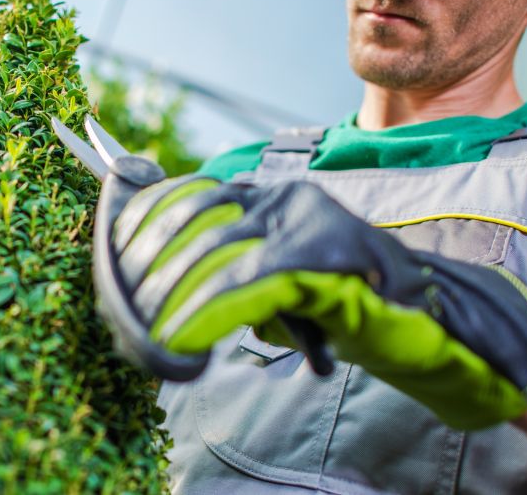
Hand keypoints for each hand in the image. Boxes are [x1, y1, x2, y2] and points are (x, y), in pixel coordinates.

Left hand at [99, 171, 526, 429]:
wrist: (411, 310)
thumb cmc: (330, 298)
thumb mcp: (267, 272)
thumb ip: (224, 263)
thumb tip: (150, 278)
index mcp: (266, 195)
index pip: (190, 191)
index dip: (145, 213)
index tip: (115, 241)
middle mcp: (281, 198)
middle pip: (194, 218)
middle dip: (150, 262)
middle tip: (126, 303)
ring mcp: (301, 220)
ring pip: (214, 246)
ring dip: (172, 291)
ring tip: (151, 328)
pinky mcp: (317, 253)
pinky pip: (245, 279)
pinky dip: (207, 310)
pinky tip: (182, 334)